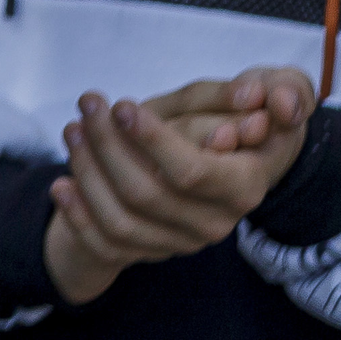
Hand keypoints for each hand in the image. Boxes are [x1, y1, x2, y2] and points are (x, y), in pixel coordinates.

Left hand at [39, 69, 314, 306]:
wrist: (232, 157)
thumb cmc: (246, 113)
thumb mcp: (274, 91)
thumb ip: (279, 90)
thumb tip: (270, 100)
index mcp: (246, 184)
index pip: (193, 173)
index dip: (154, 141)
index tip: (123, 106)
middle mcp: (215, 221)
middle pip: (148, 194)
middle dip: (108, 145)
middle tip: (87, 104)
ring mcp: (182, 241)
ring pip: (122, 221)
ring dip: (87, 174)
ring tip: (72, 130)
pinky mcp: (153, 249)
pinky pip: (109, 246)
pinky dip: (78, 218)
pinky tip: (60, 184)